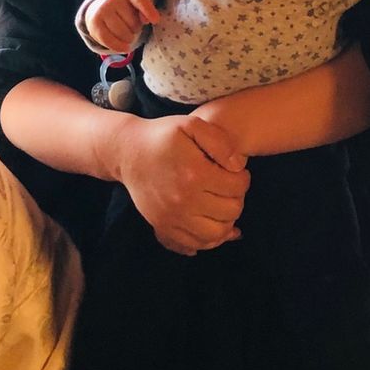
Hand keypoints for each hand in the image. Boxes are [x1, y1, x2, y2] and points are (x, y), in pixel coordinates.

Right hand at [85, 0, 159, 53]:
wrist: (100, 10)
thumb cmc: (125, 11)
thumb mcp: (138, 7)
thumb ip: (147, 11)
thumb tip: (149, 20)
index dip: (148, 10)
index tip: (156, 20)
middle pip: (133, 23)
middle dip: (135, 29)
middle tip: (130, 26)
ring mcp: (102, 10)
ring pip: (122, 34)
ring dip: (128, 39)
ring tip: (126, 34)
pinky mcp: (95, 23)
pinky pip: (109, 41)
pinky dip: (119, 47)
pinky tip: (124, 47)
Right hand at [114, 114, 249, 254]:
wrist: (127, 153)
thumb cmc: (162, 136)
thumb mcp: (191, 125)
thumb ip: (220, 142)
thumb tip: (239, 166)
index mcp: (194, 173)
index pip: (238, 187)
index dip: (243, 177)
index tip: (235, 171)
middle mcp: (184, 200)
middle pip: (231, 211)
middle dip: (237, 198)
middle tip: (228, 186)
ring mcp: (172, 216)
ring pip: (216, 234)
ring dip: (226, 220)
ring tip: (221, 204)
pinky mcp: (163, 226)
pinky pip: (195, 243)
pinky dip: (209, 238)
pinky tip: (211, 222)